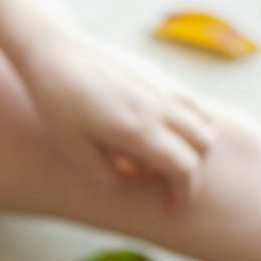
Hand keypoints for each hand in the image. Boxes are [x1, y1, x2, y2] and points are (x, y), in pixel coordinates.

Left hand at [16, 29, 214, 206]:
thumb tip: (141, 178)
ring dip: (195, 143)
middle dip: (192, 171)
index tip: (171, 208)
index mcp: (137, 129)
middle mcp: (157, 106)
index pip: (185, 168)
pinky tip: (159, 129)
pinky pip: (191, 101)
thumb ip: (110, 175)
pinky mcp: (158, 72)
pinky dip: (190, 121)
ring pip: (205, 120)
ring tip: (163, 155)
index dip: (184, 194)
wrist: (55, 51)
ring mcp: (161, 85)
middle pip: (204, 144)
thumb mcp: (74, 152)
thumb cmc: (57, 105)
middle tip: (166, 184)